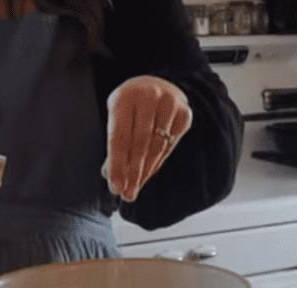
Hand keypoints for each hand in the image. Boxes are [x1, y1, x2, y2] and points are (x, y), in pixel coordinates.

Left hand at [102, 75, 192, 201]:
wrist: (154, 85)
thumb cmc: (130, 106)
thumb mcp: (117, 116)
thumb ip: (115, 143)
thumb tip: (111, 176)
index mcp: (125, 97)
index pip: (120, 137)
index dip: (117, 165)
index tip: (116, 187)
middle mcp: (148, 97)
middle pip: (140, 144)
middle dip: (132, 173)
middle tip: (127, 193)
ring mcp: (170, 103)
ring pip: (157, 146)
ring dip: (145, 171)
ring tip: (136, 187)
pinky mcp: (185, 112)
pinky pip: (171, 144)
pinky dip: (158, 161)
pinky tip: (149, 172)